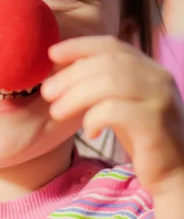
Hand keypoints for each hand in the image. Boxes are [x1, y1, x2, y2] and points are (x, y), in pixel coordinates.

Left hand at [41, 36, 183, 196]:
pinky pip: (116, 110)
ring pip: (109, 83)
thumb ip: (99, 83)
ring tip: (56, 112)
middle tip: (47, 92)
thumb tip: (57, 68)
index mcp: (148, 67)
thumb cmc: (140, 137)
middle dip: (70, 75)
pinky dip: (94, 118)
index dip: (79, 46)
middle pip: (106, 63)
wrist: (175, 173)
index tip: (51, 54)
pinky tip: (89, 132)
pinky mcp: (156, 123)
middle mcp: (158, 77)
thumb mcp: (119, 103)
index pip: (111, 45)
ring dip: (75, 96)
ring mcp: (160, 98)